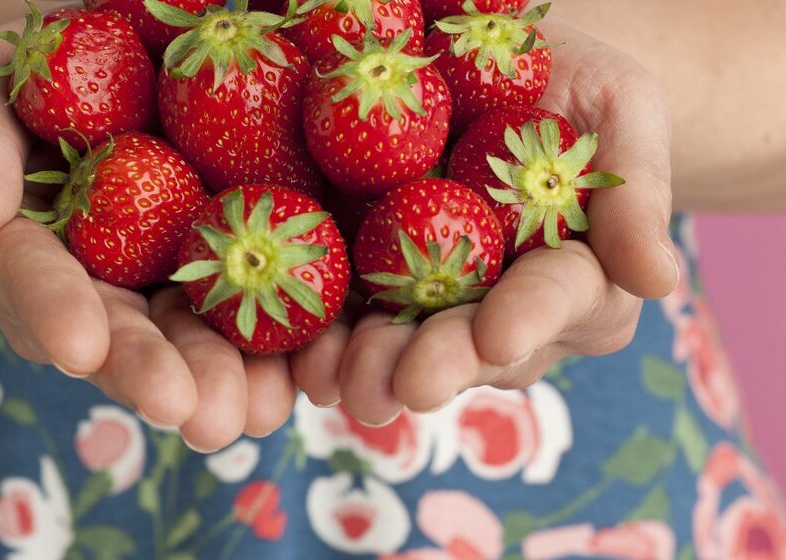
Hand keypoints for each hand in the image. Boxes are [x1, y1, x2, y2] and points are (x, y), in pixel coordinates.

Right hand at [0, 20, 349, 450]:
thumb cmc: (40, 69)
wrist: (114, 65)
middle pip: (115, 337)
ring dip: (224, 380)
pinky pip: (255, 315)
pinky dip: (287, 344)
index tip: (81, 345)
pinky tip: (315, 367)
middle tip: (190, 409)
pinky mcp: (224, 275)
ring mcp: (159, 287)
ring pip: (188, 343)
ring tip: (258, 409)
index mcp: (12, 247)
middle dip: (151, 373)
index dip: (50, 310)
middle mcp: (88, 287)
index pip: (23, 279)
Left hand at [324, 17, 679, 424]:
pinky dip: (324, 340)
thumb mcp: (621, 113)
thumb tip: (659, 278)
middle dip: (439, 364)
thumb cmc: (572, 90)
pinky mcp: (374, 284)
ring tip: (338, 377)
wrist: (492, 73)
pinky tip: (302, 355)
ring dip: (371, 365)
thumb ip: (636, 194)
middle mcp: (505, 309)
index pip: (559, 300)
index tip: (498, 336)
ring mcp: (436, 304)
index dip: (529, 319)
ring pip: (408, 346)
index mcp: (577, 279)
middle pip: (474, 344)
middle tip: (405, 381)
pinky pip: (348, 319)